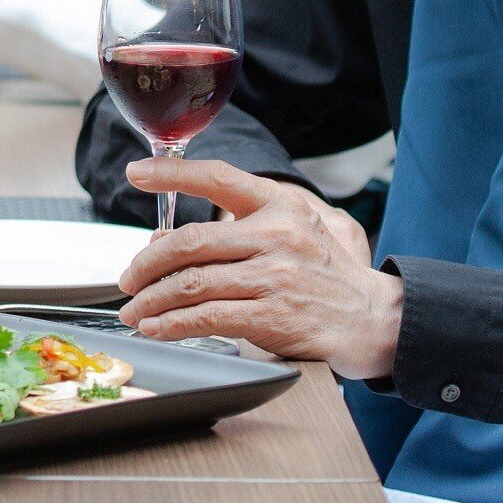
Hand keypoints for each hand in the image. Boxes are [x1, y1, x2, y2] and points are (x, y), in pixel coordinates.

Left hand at [114, 158, 401, 379]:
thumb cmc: (321, 273)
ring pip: (191, 283)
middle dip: (146, 263)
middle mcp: (277, 235)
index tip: (136, 174)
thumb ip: (234, 229)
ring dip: (151, 300)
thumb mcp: (288, 232)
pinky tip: (157, 328)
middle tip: (128, 278)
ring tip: (134, 310)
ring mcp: (275, 276)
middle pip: (189, 242)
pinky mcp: (273, 316)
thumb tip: (161, 239)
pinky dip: (172, 324)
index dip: (171, 174)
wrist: (373, 318)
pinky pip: (206, 318)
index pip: (216, 177)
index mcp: (279, 204)